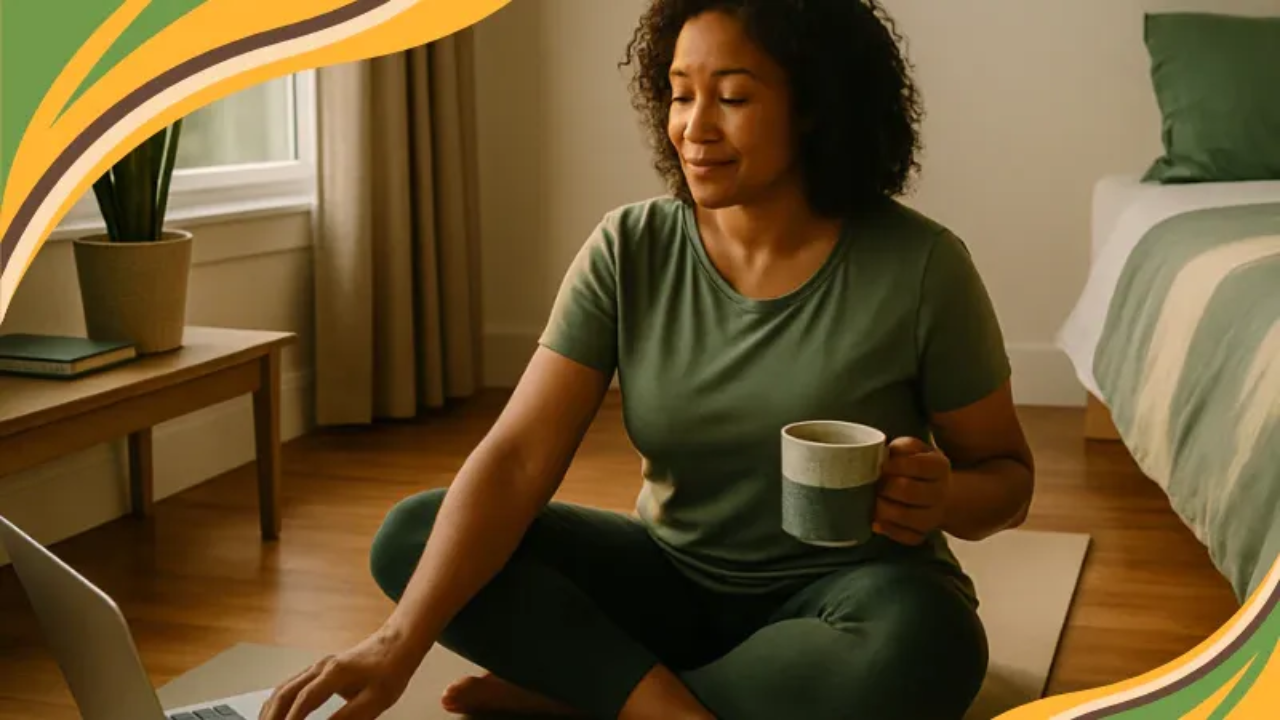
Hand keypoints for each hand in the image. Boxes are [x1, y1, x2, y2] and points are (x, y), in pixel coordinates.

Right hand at [258, 622, 424, 719]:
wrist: (398, 643)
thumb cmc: (391, 669)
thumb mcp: (377, 699)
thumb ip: (350, 717)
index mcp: (335, 673)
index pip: (304, 701)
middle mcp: (321, 667)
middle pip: (285, 694)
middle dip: (272, 718)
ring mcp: (318, 666)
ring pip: (284, 688)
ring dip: (271, 710)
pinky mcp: (319, 670)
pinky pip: (290, 685)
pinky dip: (278, 701)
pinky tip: (274, 714)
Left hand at [873, 437, 950, 545]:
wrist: (941, 492)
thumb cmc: (919, 465)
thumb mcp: (916, 449)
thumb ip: (903, 447)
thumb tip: (884, 453)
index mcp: (939, 466)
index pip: (918, 465)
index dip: (894, 465)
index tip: (880, 464)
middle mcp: (940, 492)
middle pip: (909, 491)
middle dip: (885, 487)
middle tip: (872, 483)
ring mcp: (934, 516)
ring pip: (907, 517)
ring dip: (883, 509)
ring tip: (871, 501)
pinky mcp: (924, 534)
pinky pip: (907, 537)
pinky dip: (888, 530)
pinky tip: (875, 522)